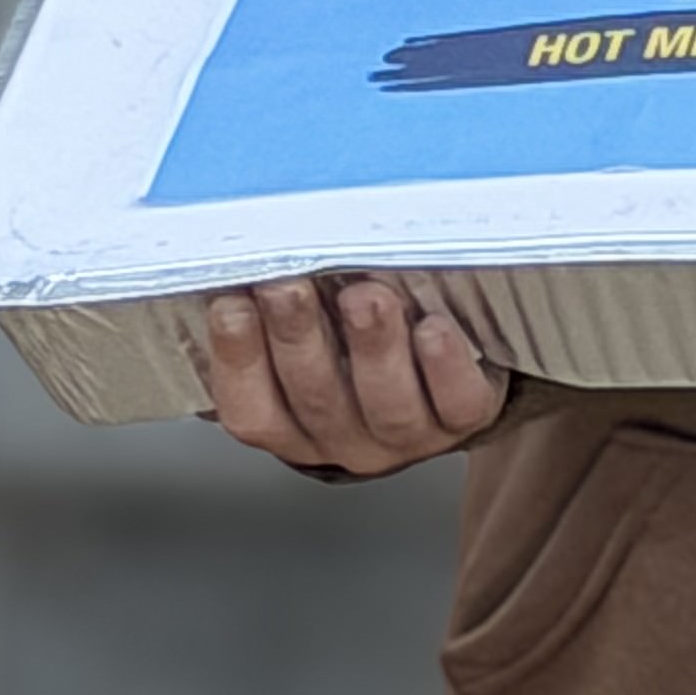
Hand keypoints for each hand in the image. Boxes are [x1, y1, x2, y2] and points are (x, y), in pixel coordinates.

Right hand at [199, 273, 509, 478]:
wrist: (448, 374)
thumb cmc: (358, 344)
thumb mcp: (310, 333)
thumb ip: (274, 309)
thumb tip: (242, 255)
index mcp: (293, 425)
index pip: (252, 408)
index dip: (237, 359)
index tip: (230, 302)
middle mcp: (345, 439)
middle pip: (316, 399)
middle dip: (298, 336)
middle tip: (287, 286)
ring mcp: (407, 436)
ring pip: (386, 404)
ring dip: (373, 347)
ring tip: (365, 297)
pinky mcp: (465, 419)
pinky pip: (455, 403)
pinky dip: (444, 367)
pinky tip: (433, 329)